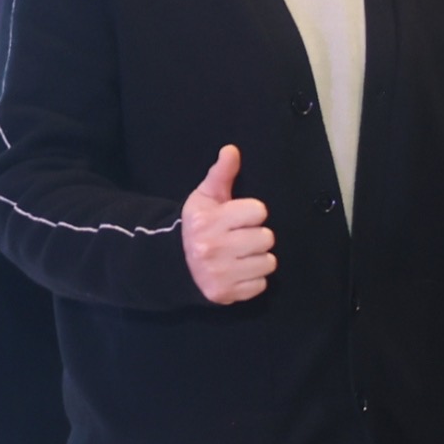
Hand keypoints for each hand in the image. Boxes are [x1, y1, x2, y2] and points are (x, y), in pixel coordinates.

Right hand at [181, 145, 274, 303]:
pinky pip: (261, 284)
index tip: (238, 218)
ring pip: (269, 262)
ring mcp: (219, 273)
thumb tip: (232, 150)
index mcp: (208, 220)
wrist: (174, 264)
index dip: (251, 213)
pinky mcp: (225, 294)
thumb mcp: (205, 197)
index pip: (259, 211)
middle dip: (256, 236)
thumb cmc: (197, 226)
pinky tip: (238, 271)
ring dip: (258, 258)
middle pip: (267, 237)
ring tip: (240, 255)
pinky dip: (254, 279)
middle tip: (240, 238)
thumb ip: (221, 174)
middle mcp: (212, 247)